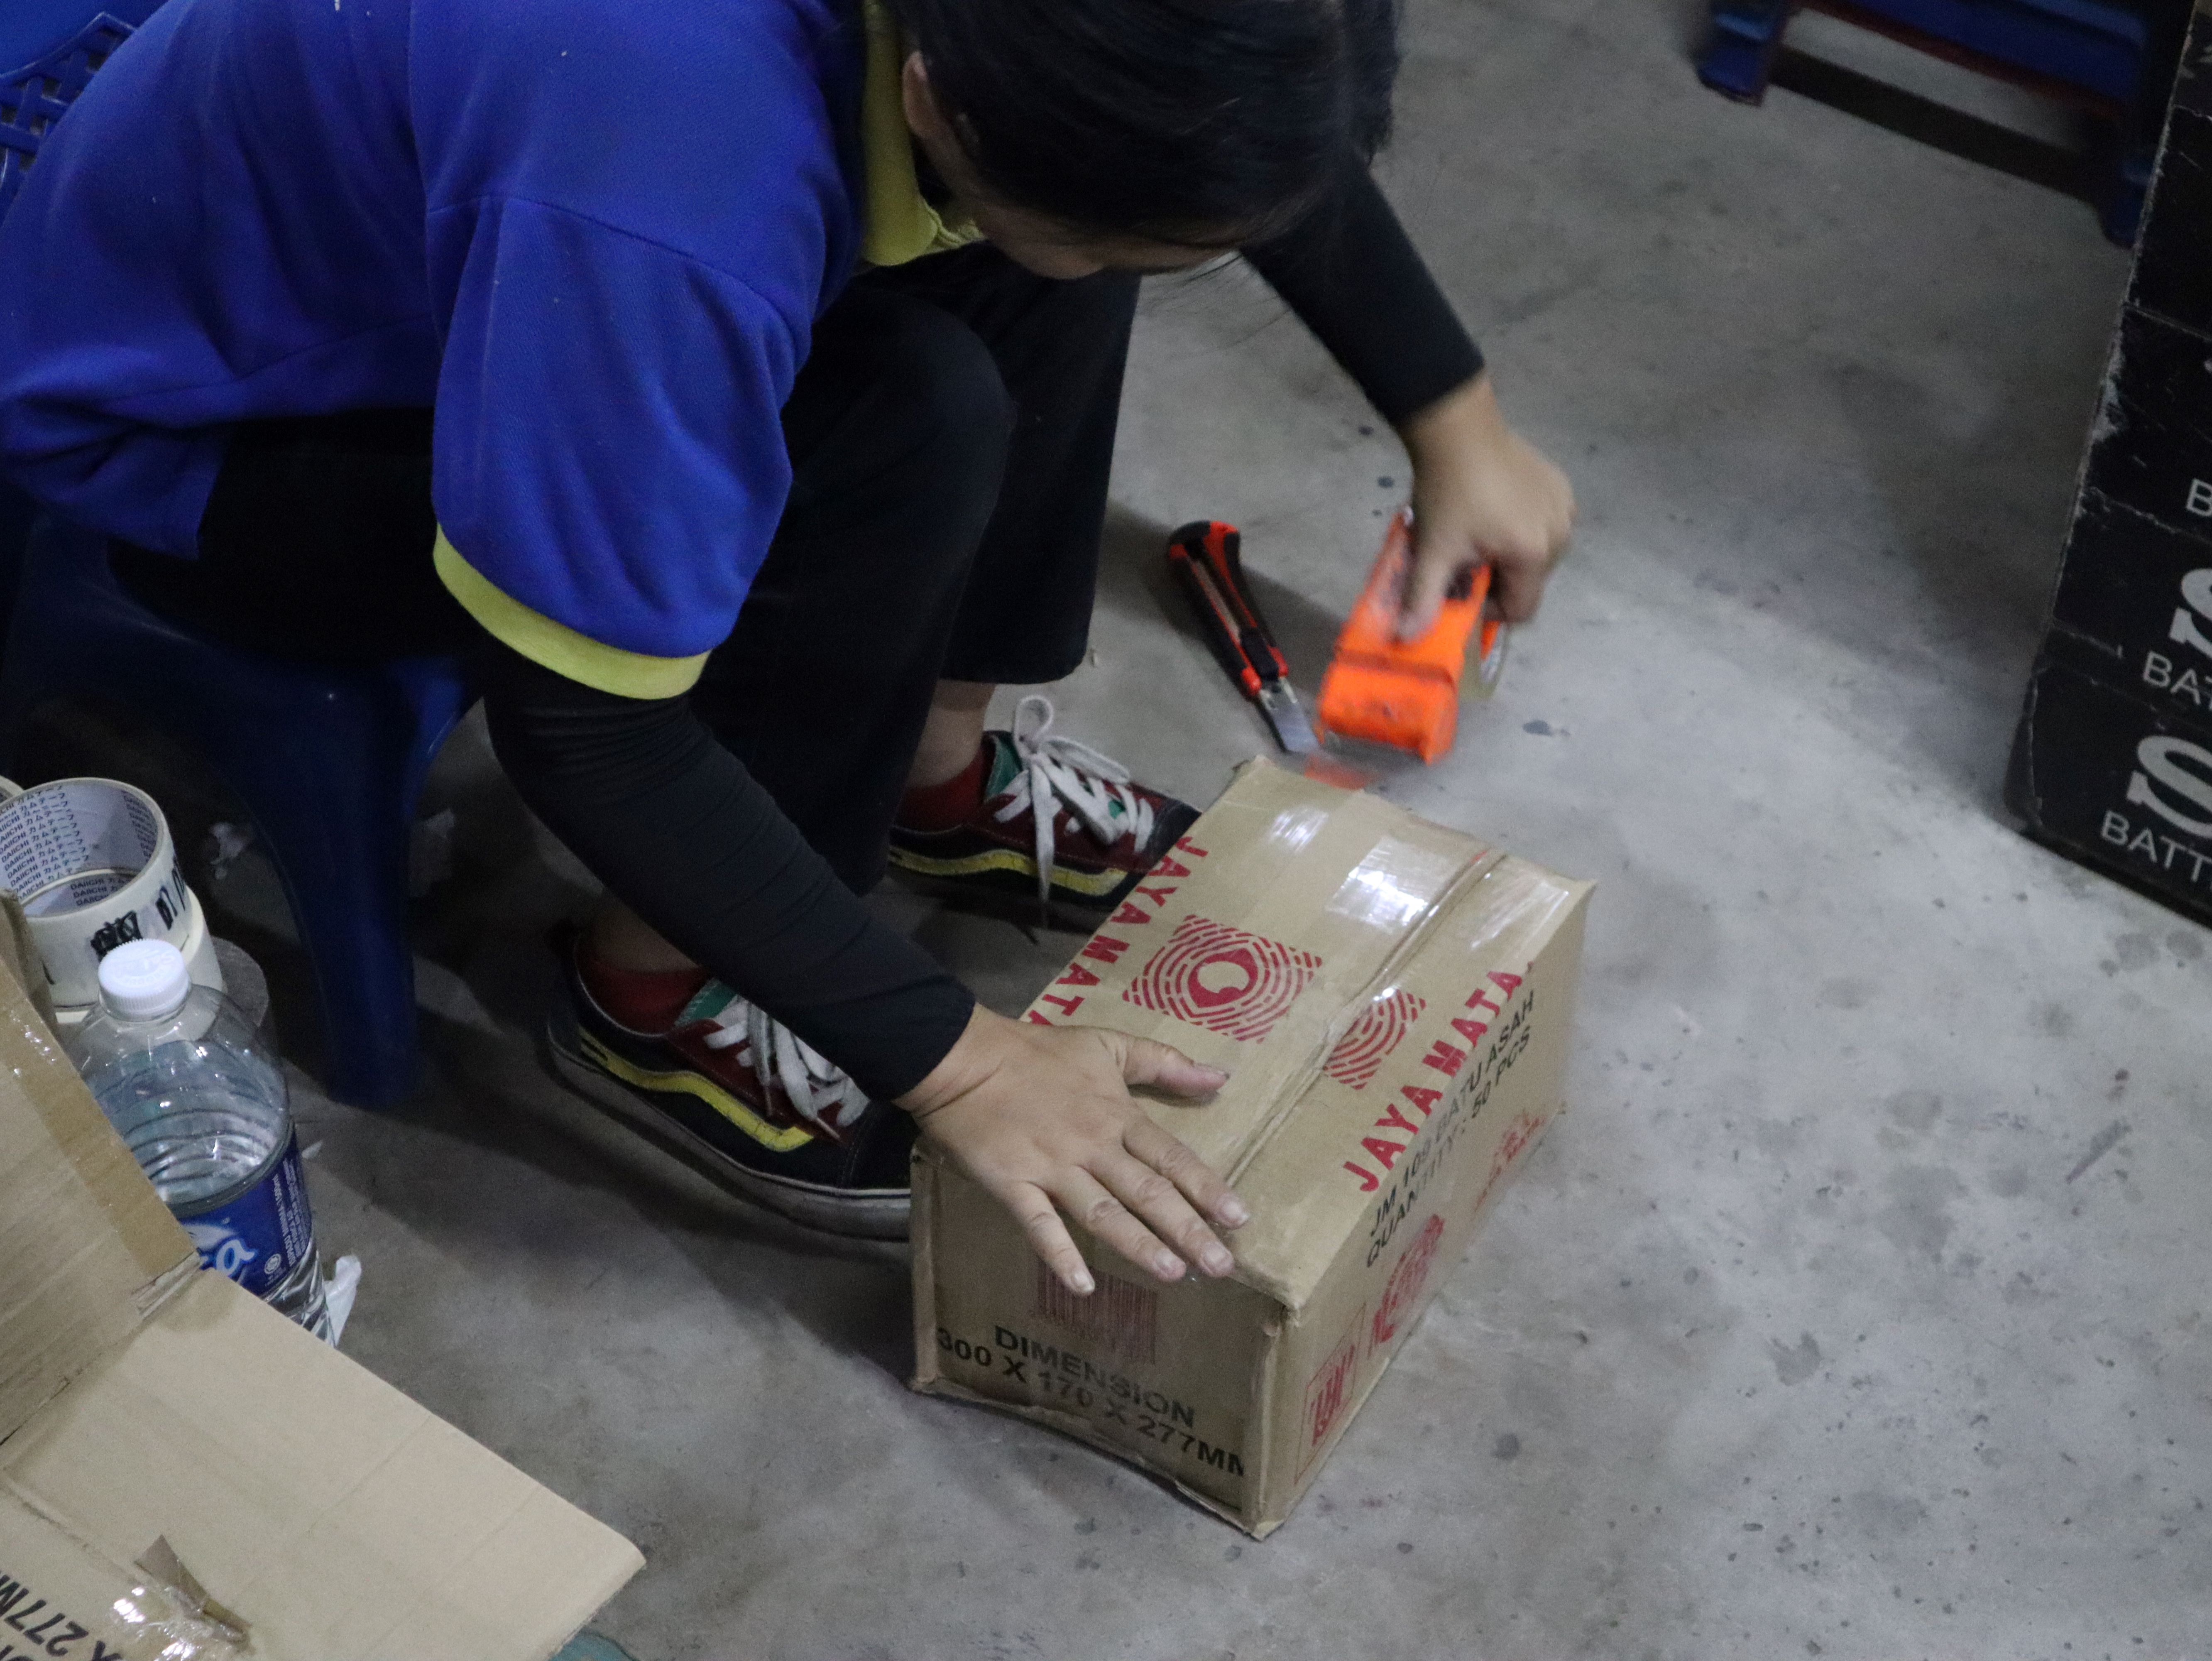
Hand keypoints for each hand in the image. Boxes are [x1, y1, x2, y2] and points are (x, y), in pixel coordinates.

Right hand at [899, 1006, 1249, 1294]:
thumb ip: (1164, 1062)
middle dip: (1187, 1229)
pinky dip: (1059, 1255)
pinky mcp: (1013, 1183)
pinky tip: (1081, 1286)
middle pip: (1147, 1190)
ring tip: (1172, 1274)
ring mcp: (1052, 1167)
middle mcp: (1092, 1145)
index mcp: (1117, 1114)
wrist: (965, 1058)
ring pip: (1103, 1211)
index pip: (1171, 1156)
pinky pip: (1039, 1224)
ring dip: (1138, 1244)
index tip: (1239, 1218)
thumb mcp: (1107, 1044)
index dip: (1206, 1187)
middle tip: (1221, 1266)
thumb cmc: (1038, 1052)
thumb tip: (1220, 1077)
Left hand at [1395, 374, 1574, 638]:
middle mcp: (1560, 534)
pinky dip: (1523, 528)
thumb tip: (1407, 639)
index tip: (1463, 589)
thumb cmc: (1446, 493)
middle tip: (1465, 557)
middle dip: (1497, 579)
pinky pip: (1545, 525)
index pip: (1520, 610)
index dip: (1489, 610)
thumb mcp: (1432, 551)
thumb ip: (1423, 599)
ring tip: (1479, 531)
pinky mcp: (1561, 486)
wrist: (1457, 429)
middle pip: (1530, 582)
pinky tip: (1496, 508)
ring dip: (1510, 554)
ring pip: (1538, 555)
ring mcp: (1565, 507)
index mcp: (1533, 555)